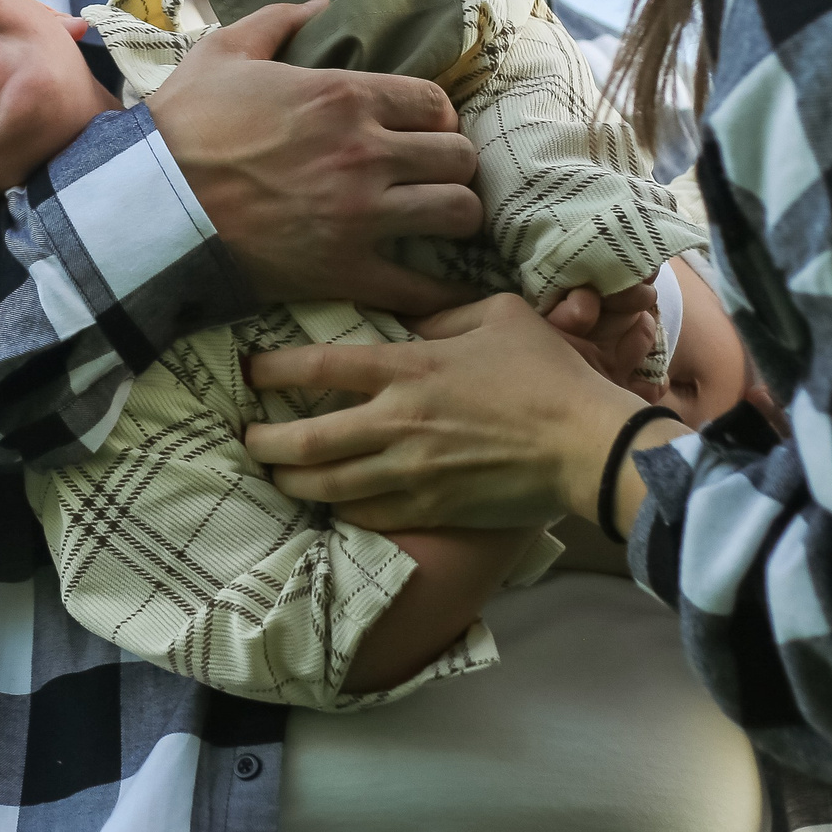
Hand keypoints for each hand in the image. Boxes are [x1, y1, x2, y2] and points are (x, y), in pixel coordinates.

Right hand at [145, 0, 481, 316]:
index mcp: (345, 96)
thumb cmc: (184, 125)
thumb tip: (323, 5)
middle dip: (451, 162)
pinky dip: (441, 288)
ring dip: (453, 212)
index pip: (436, 102)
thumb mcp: (223, 51)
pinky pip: (421, 286)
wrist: (150, 205)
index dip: (435, 115)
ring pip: (458, 211)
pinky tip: (448, 285)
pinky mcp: (345, 270)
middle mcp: (367, 154)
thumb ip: (279, 21)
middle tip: (431, 171)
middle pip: (459, 157)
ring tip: (436, 216)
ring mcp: (361, 216)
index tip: (420, 128)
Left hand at [242, 291, 675, 531]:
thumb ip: (445, 317)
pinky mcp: (430, 509)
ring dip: (291, 482)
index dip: (275, 368)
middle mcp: (397, 423)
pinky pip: (367, 516)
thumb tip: (415, 327)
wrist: (585, 444)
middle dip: (264, 442)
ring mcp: (411, 473)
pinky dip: (341, 510)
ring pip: (327, 487)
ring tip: (274, 475)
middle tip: (246, 437)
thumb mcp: (498, 316)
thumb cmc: (546, 373)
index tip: (250, 371)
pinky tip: (332, 504)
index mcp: (409, 369)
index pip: (321, 365)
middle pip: (306, 440)